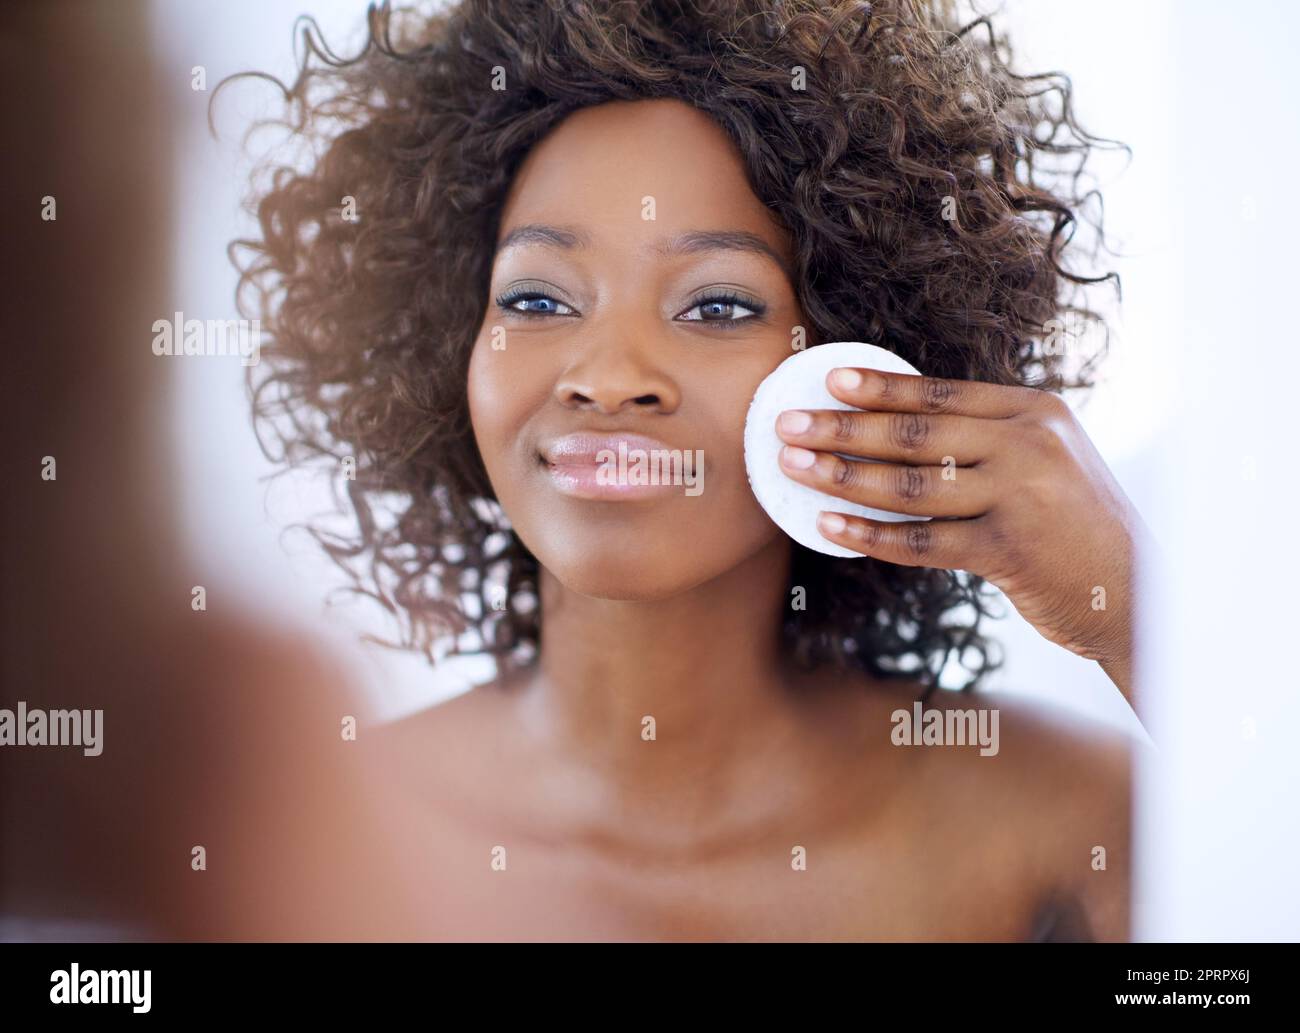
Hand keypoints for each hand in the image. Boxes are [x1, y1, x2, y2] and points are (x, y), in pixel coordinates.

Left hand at [775, 366, 1151, 709]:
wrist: (1138, 589)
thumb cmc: (1075, 524)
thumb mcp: (1046, 460)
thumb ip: (987, 440)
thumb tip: (894, 427)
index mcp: (1034, 412)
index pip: (941, 394)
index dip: (880, 388)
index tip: (828, 381)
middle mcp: (1028, 445)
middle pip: (915, 434)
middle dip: (842, 428)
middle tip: (786, 424)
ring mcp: (1020, 496)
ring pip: (910, 485)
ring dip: (842, 477)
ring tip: (793, 468)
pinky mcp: (1008, 550)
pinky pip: (921, 541)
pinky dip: (869, 535)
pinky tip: (828, 527)